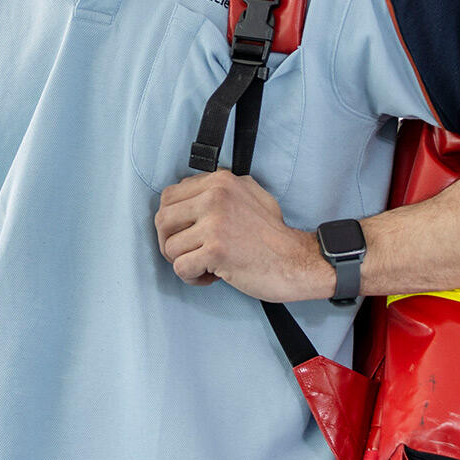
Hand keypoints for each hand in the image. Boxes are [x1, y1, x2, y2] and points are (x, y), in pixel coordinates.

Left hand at [154, 169, 333, 303]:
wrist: (297, 262)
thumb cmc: (273, 235)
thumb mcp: (249, 194)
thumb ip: (219, 189)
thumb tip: (189, 194)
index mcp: (220, 181)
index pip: (169, 196)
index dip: (172, 221)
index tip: (186, 234)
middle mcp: (216, 196)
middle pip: (162, 219)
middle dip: (169, 242)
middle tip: (189, 254)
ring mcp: (215, 223)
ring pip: (169, 247)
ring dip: (183, 263)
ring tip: (206, 266)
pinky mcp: (216, 250)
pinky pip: (180, 268)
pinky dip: (192, 278)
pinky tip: (211, 277)